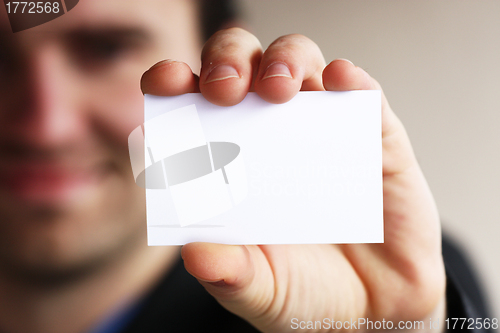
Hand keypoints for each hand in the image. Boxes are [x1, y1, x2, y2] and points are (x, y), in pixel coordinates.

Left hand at [141, 28, 445, 331]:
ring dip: (285, 59)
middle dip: (229, 61)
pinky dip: (352, 80)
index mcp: (232, 159)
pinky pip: (365, 96)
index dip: (176, 83)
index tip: (167, 85)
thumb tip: (195, 253)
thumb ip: (229, 274)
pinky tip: (340, 81)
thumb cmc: (307, 290)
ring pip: (301, 62)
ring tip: (277, 88)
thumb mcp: (260, 289)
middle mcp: (273, 133)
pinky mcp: (376, 138)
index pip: (194, 103)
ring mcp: (324, 130)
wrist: (375, 309)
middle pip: (244, 65)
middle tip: (224, 90)